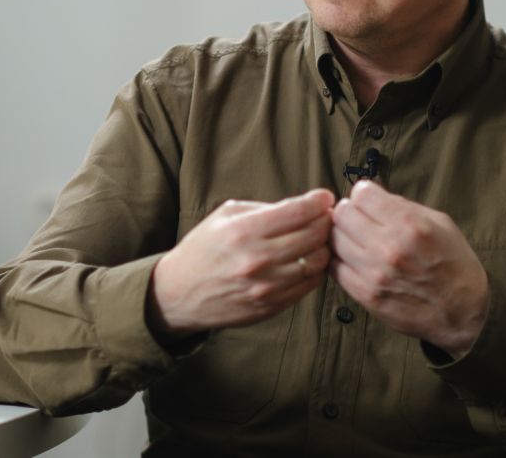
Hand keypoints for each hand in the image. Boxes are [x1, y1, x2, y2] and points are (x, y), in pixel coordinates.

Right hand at [148, 189, 334, 336]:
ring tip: (318, 240)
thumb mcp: (225, 216)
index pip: (298, 212)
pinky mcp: (270, 306)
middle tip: (325, 217)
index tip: (325, 198)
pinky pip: (309, 285)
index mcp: (244, 231)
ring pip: (317, 262)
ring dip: (323, 247)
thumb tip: (304, 206)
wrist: (179, 292)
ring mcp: (266, 287)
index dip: (319, 202)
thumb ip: (264, 209)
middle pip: (314, 236)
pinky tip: (307, 260)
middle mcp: (257, 260)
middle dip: (325, 222)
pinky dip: (315, 270)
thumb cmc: (204, 248)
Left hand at [330, 180, 487, 358]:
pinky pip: (334, 267)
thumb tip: (372, 196)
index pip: (361, 194)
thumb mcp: (440, 223)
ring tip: (356, 238)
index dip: (364, 193)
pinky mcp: (365, 295)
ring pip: (334, 239)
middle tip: (359, 218)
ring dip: (343, 235)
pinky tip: (353, 258)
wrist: (462, 313)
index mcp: (410, 224)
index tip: (368, 200)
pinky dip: (340, 259)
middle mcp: (389, 247)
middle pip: (342, 214)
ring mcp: (374, 273)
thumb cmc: (454, 263)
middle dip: (349, 211)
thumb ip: (403, 206)